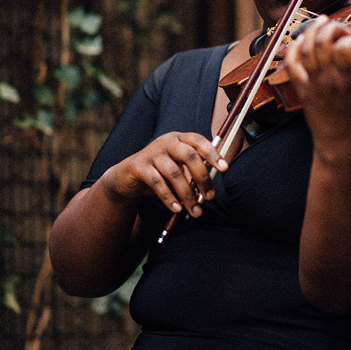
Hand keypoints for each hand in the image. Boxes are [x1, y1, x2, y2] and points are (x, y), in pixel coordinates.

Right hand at [103, 132, 226, 216]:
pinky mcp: (139, 166)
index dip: (212, 153)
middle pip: (189, 155)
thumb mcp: (178, 169)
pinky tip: (176, 209)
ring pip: (174, 173)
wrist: (126, 177)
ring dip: (187, 195)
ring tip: (195, 210)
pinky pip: (157, 183)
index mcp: (179, 139)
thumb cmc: (159, 173)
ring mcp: (152, 153)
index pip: (198, 140)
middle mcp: (166, 142)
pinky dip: (169, 198)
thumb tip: (209, 191)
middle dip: (202, 177)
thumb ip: (192, 175)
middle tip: (210, 196)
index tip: (224, 168)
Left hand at [282, 16, 350, 146]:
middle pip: (322, 43)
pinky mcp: (303, 90)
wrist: (342, 144)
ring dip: (312, 31)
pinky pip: (292, 65)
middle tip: (338, 27)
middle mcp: (330, 81)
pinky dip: (293, 49)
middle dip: (331, 28)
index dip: (349, 38)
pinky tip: (299, 40)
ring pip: (306, 49)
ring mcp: (314, 85)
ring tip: (321, 22)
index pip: (344, 48)